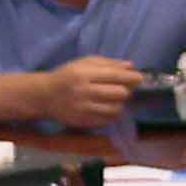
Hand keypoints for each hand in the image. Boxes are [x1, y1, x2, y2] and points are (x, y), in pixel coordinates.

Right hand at [28, 53, 143, 131]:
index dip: (131, 77)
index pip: (115, 76)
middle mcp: (84, 92)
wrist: (45, 96)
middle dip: (126, 90)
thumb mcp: (84, 63)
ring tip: (115, 99)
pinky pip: (107, 120)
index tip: (140, 78)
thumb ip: (108, 63)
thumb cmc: (67, 75)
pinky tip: (106, 108)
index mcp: (84, 74)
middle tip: (124, 88)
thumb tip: (131, 66)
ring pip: (115, 109)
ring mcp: (84, 109)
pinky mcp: (84, 122)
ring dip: (120, 103)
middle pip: (119, 93)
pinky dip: (111, 114)